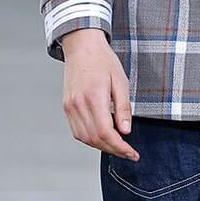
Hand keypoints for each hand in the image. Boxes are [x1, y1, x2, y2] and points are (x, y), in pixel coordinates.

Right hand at [59, 27, 138, 160]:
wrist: (82, 47)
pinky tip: (102, 137)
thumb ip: (123, 108)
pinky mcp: (66, 106)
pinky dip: (90, 139)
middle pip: (95, 139)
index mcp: (94, 97)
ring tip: (117, 146)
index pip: (106, 132)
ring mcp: (70, 106)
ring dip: (102, 146)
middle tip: (128, 152)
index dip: (120, 147)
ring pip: (84, 138)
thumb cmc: (103, 61)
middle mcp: (78, 104)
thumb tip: (125, 131)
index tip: (132, 153)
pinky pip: (77, 131)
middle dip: (113, 149)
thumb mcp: (121, 81)